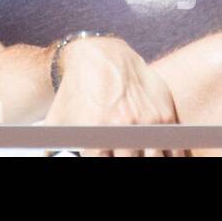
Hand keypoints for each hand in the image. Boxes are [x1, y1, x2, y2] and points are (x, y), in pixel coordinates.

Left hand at [43, 36, 183, 156]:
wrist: (99, 55)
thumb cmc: (77, 90)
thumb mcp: (59, 119)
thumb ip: (56, 146)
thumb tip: (47, 164)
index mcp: (97, 134)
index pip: (102, 163)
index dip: (104, 160)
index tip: (105, 155)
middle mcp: (124, 129)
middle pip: (130, 162)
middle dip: (125, 157)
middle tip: (122, 151)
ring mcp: (148, 122)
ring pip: (154, 158)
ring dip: (146, 155)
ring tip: (138, 151)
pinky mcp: (165, 115)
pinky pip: (174, 148)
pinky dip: (170, 155)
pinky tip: (160, 153)